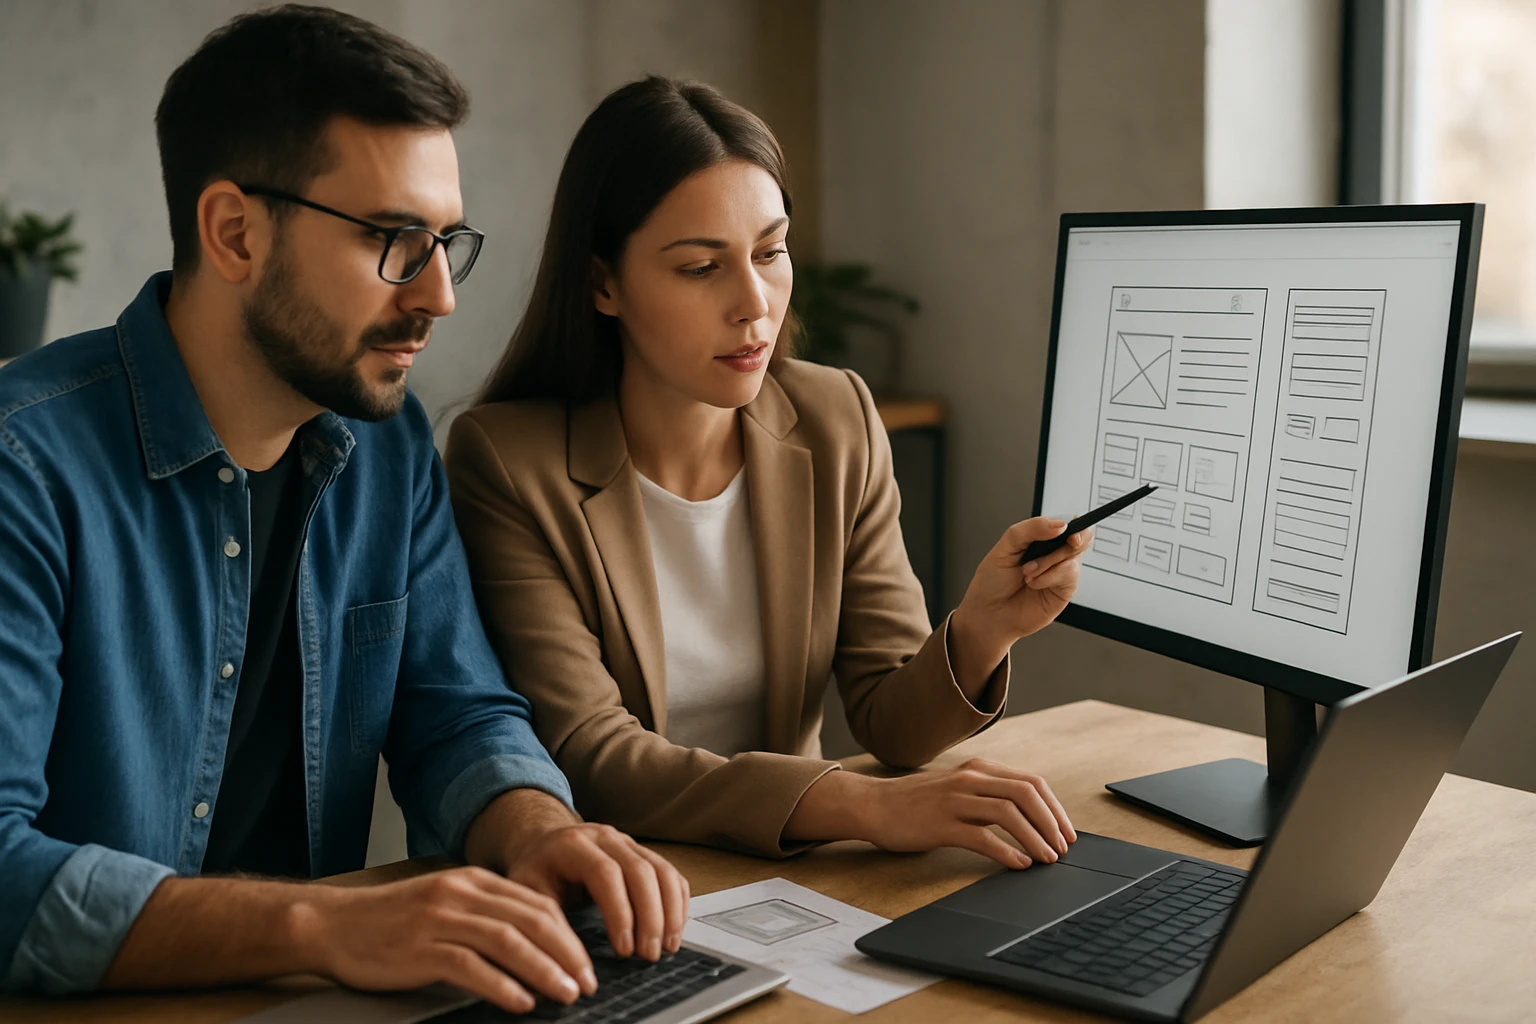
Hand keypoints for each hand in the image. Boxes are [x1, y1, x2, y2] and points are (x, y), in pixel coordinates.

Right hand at [305, 866, 597, 1014]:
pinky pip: (471, 965)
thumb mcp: (445, 905)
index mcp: (472, 880)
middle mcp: (460, 893)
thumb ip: (485, 916)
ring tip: (566, 992)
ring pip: (508, 941)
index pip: (536, 903)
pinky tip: (521, 1000)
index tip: (586, 962)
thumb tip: (534, 946)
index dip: (569, 934)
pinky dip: (501, 984)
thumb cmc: (390, 922)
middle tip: (587, 981)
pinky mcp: (420, 947)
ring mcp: (440, 918)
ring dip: (544, 969)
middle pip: (531, 920)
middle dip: (567, 952)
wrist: (332, 924)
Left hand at [508, 822, 689, 963]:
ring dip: (669, 911)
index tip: (625, 949)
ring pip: (661, 870)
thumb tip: (569, 963)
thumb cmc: (536, 872)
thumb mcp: (526, 893)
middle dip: (650, 917)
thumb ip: (545, 921)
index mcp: (573, 844)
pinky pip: (670, 873)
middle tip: (650, 955)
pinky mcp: (642, 853)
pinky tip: (673, 929)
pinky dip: (677, 902)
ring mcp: (628, 842)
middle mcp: (605, 837)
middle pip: (640, 870)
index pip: (605, 874)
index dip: (620, 912)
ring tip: (667, 947)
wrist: (544, 845)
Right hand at [852, 758, 1077, 867]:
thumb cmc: (918, 802)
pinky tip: (1019, 864)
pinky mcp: (941, 824)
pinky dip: (1007, 852)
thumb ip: (988, 794)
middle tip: (1063, 847)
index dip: (1054, 807)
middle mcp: (969, 779)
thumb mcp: (958, 787)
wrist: (874, 805)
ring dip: (1035, 838)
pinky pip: (982, 837)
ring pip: (1009, 813)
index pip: (1031, 781)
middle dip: (1051, 822)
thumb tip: (1030, 817)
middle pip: (1026, 793)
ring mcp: (955, 800)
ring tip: (1047, 858)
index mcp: (978, 768)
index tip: (1066, 831)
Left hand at [950, 516, 1092, 678]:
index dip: (1075, 523)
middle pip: (1079, 537)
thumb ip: (1030, 529)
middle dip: (1069, 540)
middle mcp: (1053, 554)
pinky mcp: (1064, 590)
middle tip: (1063, 543)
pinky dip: (1049, 577)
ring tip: (1027, 572)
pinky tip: (1033, 583)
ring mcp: (1060, 572)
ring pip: (1072, 556)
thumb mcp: (1005, 547)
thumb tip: (1060, 525)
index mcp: (1040, 539)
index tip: (1069, 527)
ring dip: (1048, 562)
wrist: (988, 614)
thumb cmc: (992, 582)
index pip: (1066, 523)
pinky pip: (1069, 575)